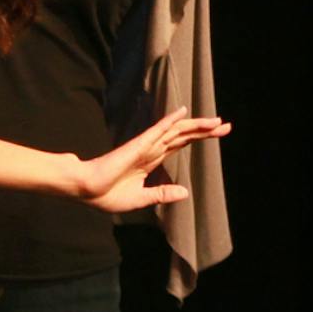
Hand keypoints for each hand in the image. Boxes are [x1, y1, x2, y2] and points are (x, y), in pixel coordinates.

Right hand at [76, 108, 231, 211]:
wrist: (86, 191)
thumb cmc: (107, 195)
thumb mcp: (142, 199)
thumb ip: (162, 193)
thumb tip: (186, 192)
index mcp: (152, 160)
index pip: (181, 145)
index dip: (199, 138)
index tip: (218, 134)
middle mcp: (152, 150)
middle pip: (183, 136)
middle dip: (205, 130)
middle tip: (226, 125)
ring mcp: (145, 146)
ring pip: (175, 131)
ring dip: (196, 125)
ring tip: (216, 121)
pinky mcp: (137, 146)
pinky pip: (156, 131)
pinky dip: (170, 121)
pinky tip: (183, 113)